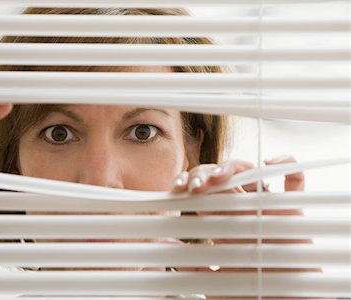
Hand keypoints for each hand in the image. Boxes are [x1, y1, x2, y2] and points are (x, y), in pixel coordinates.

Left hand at [171, 156, 316, 273]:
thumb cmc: (249, 292)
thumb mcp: (214, 279)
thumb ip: (191, 263)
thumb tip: (165, 240)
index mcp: (224, 223)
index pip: (203, 194)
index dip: (188, 185)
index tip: (176, 189)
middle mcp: (244, 210)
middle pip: (222, 179)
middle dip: (204, 174)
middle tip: (194, 184)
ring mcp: (268, 208)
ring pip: (250, 174)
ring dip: (232, 168)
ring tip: (218, 176)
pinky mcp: (294, 211)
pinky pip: (295, 181)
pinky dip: (288, 166)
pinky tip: (271, 161)